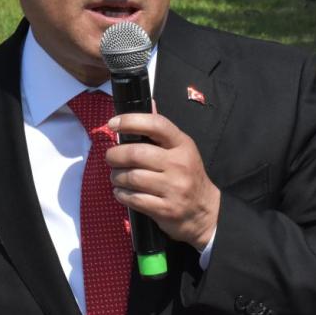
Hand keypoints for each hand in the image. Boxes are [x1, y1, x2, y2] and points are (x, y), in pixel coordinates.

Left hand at [106, 109, 220, 249]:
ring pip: (132, 178)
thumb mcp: (181, 149)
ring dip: (116, 177)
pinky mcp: (166, 209)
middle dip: (115, 155)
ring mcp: (174, 188)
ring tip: (116, 176)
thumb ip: (162, 130)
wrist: (205, 211)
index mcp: (182, 144)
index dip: (131, 121)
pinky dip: (121, 194)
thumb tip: (150, 103)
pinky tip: (121, 192)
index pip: (156, 125)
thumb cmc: (187, 175)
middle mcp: (179, 164)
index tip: (113, 124)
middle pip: (136, 154)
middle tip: (110, 158)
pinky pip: (134, 199)